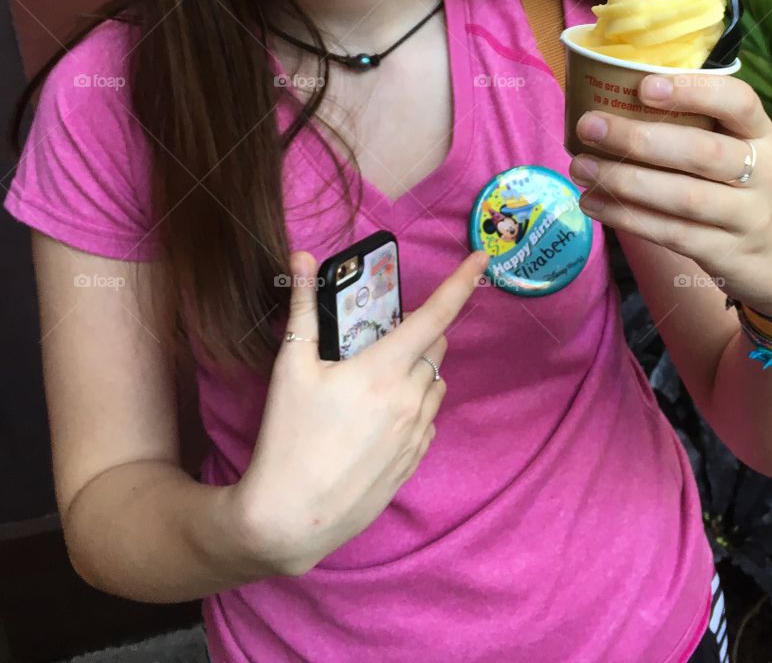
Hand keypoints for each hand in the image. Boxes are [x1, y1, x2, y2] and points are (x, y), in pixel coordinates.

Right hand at [230, 246, 488, 577]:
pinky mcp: (413, 463)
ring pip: (435, 384)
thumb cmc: (288, 438)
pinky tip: (380, 417)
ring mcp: (416, 434)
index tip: (481, 259)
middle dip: (420, 333)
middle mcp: (410, 398)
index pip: (436, 315)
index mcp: (384, 369)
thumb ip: (303, 307)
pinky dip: (415, 406)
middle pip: (436, 348)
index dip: (462, 282)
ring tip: (376, 381)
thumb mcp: (291, 367)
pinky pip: (428, 420)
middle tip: (380, 338)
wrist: (290, 517)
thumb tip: (302, 256)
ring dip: (419, 370)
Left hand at [568, 73, 771, 319]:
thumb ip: (695, 124)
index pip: (739, 102)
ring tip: (580, 167)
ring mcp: (747, 217)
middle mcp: (761, 173)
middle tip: (589, 126)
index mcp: (761, 134)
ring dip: (624, 181)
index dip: (694, 91)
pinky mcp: (725, 253)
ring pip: (683, 198)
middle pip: (702, 153)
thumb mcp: (737, 149)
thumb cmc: (740, 186)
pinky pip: (671, 233)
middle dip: (639, 139)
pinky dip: (627, 217)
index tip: (644, 85)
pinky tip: (593, 202)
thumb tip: (611, 95)